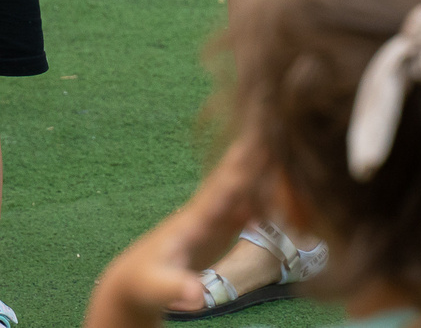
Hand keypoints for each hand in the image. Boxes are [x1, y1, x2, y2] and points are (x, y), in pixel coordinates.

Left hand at [85, 140, 273, 327]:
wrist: (136, 283)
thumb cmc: (143, 284)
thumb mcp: (156, 288)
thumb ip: (176, 287)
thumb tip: (198, 294)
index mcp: (192, 220)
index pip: (221, 190)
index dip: (241, 169)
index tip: (259, 143)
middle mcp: (205, 213)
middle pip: (235, 180)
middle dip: (255, 156)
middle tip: (279, 125)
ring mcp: (212, 220)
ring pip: (242, 190)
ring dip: (262, 170)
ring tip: (285, 145)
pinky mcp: (218, 230)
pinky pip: (246, 207)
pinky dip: (263, 194)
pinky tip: (281, 184)